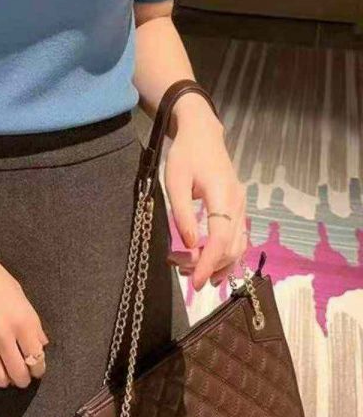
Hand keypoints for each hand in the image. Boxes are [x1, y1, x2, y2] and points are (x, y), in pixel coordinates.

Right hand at [0, 227, 49, 387]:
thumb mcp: (16, 290)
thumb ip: (31, 320)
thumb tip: (41, 343)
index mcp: (22, 319)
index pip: (37, 358)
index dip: (38, 367)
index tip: (36, 367)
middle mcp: (4, 334)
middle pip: (19, 374)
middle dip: (23, 377)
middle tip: (21, 373)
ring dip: (5, 379)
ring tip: (5, 371)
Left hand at [163, 95, 247, 290]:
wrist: (203, 135)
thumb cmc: (185, 155)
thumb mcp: (175, 181)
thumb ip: (182, 214)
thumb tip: (189, 245)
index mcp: (222, 195)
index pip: (220, 239)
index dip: (209, 262)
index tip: (194, 281)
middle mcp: (238, 204)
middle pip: (231, 247)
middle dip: (210, 266)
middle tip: (184, 274)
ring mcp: (241, 206)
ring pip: (238, 245)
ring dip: (219, 264)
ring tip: (195, 275)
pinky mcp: (238, 208)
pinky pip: (237, 237)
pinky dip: (226, 255)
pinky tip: (213, 267)